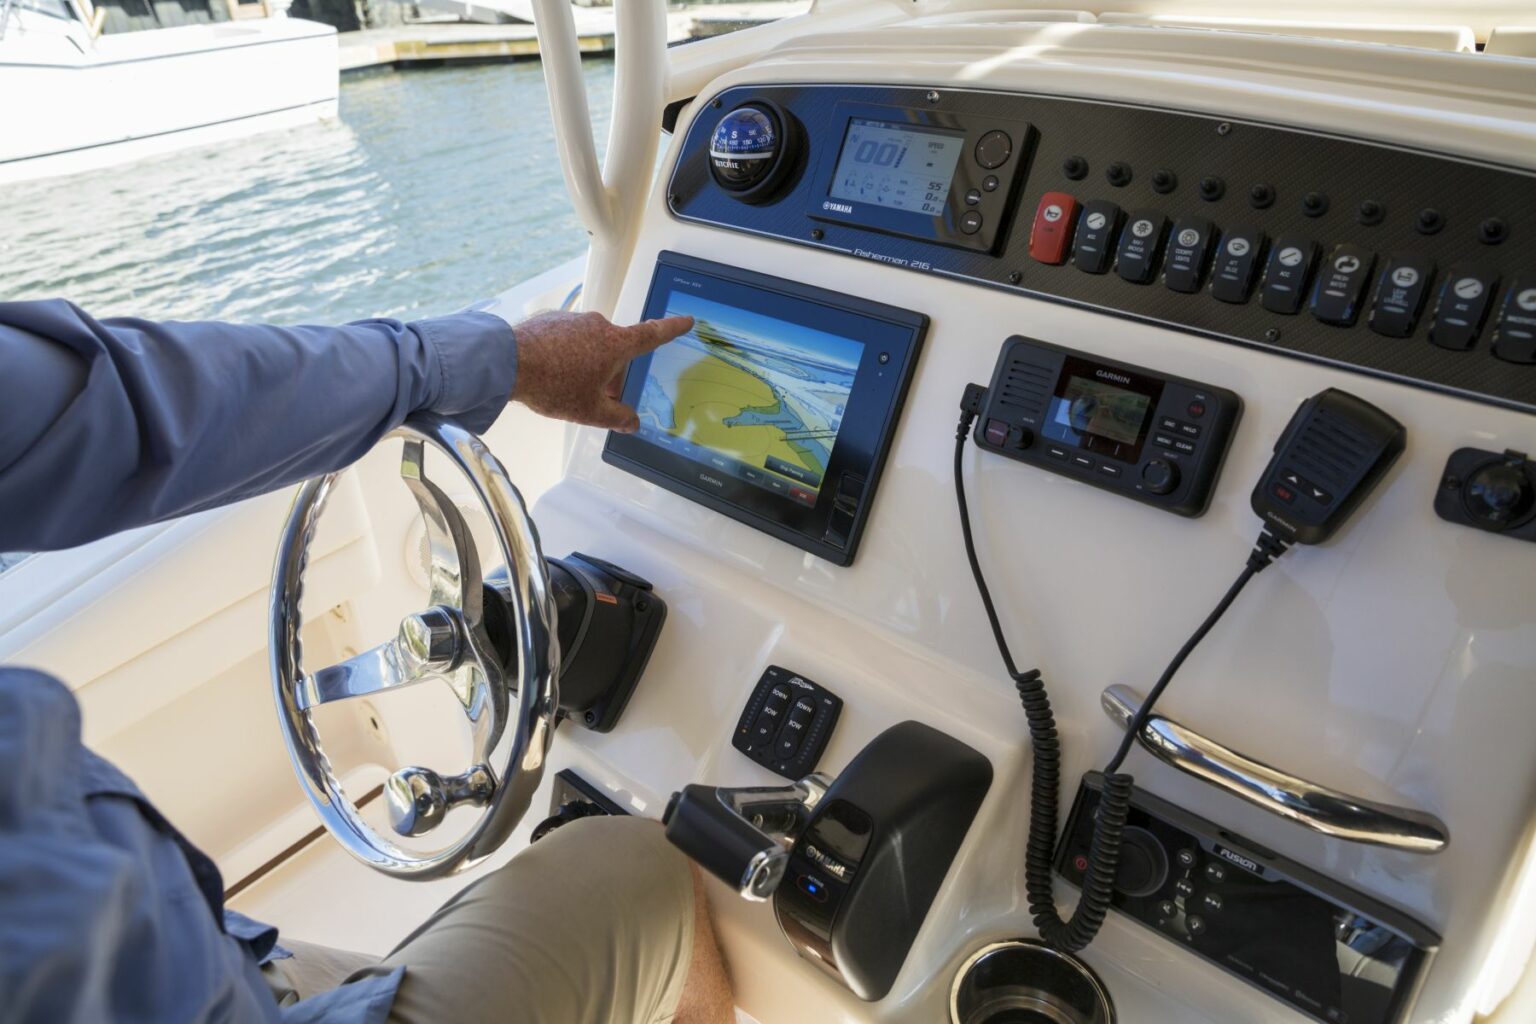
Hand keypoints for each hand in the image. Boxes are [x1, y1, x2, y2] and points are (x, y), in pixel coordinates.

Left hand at [510, 310, 693, 431]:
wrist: (507, 361)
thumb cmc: (554, 385)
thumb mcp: (589, 411)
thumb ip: (616, 418)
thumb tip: (632, 422)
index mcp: (616, 344)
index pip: (652, 334)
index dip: (671, 329)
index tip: (686, 320)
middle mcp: (598, 325)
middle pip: (615, 350)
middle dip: (610, 373)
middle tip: (594, 398)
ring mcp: (573, 319)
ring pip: (590, 345)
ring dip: (586, 364)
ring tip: (564, 387)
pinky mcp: (551, 319)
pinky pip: (568, 339)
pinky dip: (566, 355)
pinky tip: (549, 373)